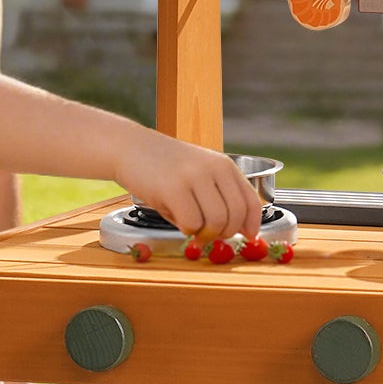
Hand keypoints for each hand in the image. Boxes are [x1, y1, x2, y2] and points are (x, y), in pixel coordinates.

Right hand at [115, 132, 262, 241]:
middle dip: (224, 233)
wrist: (130, 147)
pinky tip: (177, 219)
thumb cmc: (165, 167)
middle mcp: (213, 169)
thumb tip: (242, 229)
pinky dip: (186, 230)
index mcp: (224, 166)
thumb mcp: (200, 174)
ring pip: (215, 223)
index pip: (250, 201)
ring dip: (204, 233)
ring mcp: (194, 178)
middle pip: (235, 216)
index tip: (249, 236)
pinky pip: (191, 224)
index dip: (252, 224)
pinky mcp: (173, 189)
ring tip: (191, 226)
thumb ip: (221, 198)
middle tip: (209, 234)